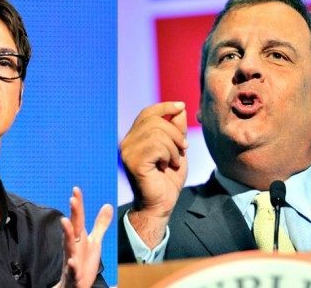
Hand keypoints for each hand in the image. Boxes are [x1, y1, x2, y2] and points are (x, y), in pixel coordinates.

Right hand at [55, 187, 112, 287]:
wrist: (75, 285)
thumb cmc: (83, 261)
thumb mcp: (95, 241)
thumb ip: (100, 224)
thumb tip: (108, 205)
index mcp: (79, 237)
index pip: (78, 217)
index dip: (78, 204)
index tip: (76, 189)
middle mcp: (73, 246)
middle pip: (73, 227)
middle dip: (73, 214)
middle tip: (72, 199)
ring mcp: (72, 259)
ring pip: (68, 246)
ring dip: (67, 234)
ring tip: (65, 221)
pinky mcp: (73, 275)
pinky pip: (71, 271)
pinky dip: (71, 267)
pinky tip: (72, 263)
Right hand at [120, 102, 187, 217]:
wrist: (161, 204)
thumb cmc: (168, 179)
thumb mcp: (177, 149)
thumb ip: (177, 130)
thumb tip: (180, 109)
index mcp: (134, 138)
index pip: (147, 113)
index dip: (165, 106)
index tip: (182, 106)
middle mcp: (127, 142)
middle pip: (155, 121)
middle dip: (175, 133)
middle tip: (184, 148)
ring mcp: (127, 152)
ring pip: (157, 133)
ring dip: (173, 147)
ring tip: (174, 161)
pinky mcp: (132, 162)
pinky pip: (156, 146)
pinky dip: (169, 154)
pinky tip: (167, 166)